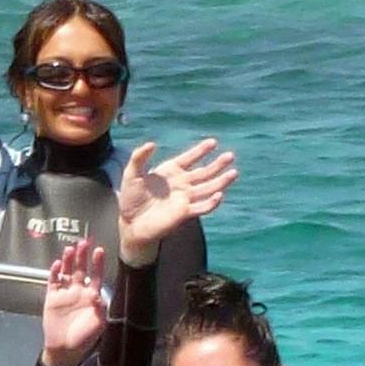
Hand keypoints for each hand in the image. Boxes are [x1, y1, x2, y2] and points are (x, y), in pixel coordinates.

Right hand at [39, 234, 110, 365]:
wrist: (64, 349)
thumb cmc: (84, 338)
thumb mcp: (98, 325)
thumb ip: (100, 310)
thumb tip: (99, 296)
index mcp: (92, 296)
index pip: (96, 275)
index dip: (97, 263)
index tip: (99, 251)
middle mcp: (79, 291)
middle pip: (81, 269)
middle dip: (83, 256)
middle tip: (84, 243)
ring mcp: (65, 293)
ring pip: (67, 272)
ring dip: (68, 261)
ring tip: (70, 249)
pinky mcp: (52, 297)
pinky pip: (53, 282)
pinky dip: (54, 273)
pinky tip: (56, 265)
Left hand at [116, 137, 235, 254]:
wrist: (130, 222)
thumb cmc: (130, 198)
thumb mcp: (131, 174)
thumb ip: (139, 158)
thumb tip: (151, 144)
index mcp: (171, 171)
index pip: (190, 158)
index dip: (201, 151)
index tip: (213, 143)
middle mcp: (182, 183)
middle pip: (204, 172)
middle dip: (217, 164)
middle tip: (230, 156)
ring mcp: (185, 198)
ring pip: (208, 188)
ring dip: (221, 181)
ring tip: (234, 173)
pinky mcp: (184, 213)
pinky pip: (202, 207)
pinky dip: (211, 202)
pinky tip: (219, 195)